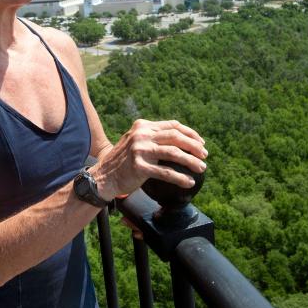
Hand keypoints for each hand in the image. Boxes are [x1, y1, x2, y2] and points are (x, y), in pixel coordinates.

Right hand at [90, 119, 206, 200]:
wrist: (103, 177)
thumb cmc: (123, 162)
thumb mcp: (135, 142)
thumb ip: (152, 137)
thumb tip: (180, 140)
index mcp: (142, 126)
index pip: (172, 125)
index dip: (190, 133)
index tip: (201, 142)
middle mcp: (141, 135)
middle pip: (176, 137)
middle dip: (194, 146)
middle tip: (204, 155)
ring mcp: (140, 150)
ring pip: (174, 153)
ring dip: (191, 161)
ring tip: (202, 168)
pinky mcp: (139, 167)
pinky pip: (165, 172)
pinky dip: (180, 178)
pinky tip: (189, 182)